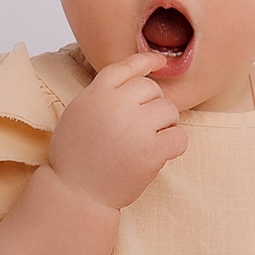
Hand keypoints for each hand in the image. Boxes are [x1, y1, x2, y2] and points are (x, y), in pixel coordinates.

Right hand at [47, 50, 186, 209]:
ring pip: (169, 110)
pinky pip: (179, 137)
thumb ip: (103, 95)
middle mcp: (116, 105)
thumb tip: (136, 80)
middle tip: (140, 128)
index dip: (147, 61)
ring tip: (148, 141)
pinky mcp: (150, 152)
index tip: (161, 61)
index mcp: (96, 94)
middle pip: (153, 89)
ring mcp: (134, 128)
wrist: (75, 193)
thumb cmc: (75, 156)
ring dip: (165, 125)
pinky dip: (174, 145)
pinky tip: (159, 154)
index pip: (127, 67)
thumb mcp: (78, 113)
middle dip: (152, 106)